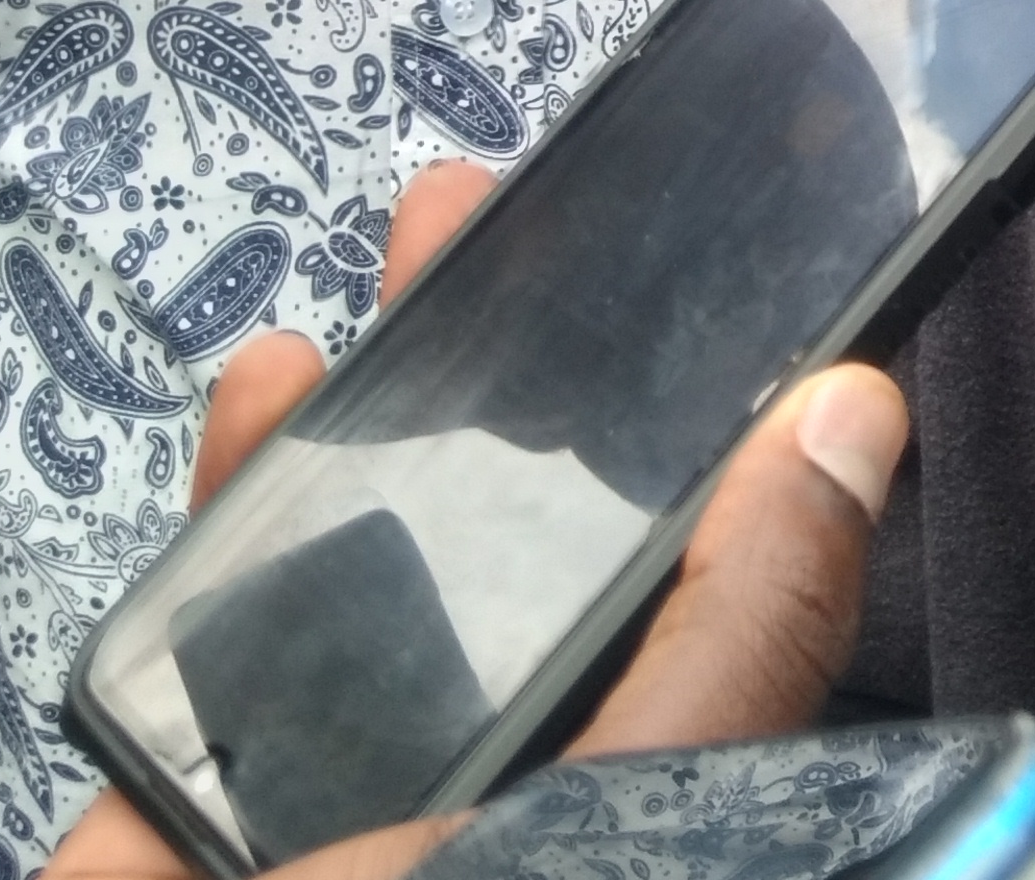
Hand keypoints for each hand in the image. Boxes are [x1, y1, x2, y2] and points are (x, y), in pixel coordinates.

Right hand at [37, 162, 908, 879]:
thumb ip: (729, 655)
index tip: (769, 298)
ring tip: (419, 264)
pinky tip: (268, 394)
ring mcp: (342, 820)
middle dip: (546, 393)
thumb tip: (851, 427)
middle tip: (547, 219)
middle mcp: (511, 816)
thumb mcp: (606, 854)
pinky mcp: (183, 828)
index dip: (755, 464)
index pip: (732, 625)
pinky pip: (212, 658)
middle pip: (548, 575)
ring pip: (378, 589)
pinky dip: (231, 519)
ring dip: (386, 414)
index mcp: (650, 820)